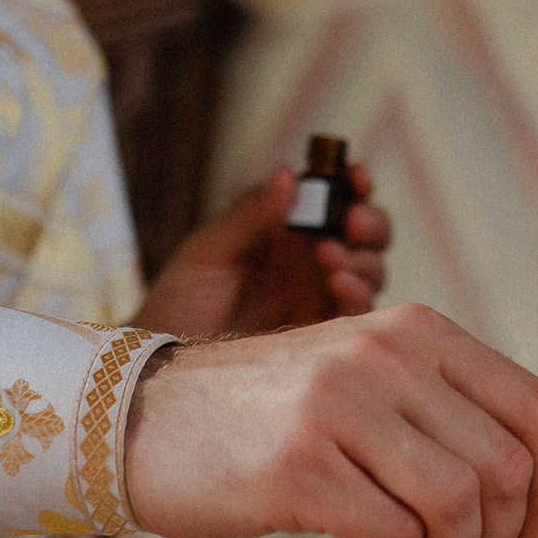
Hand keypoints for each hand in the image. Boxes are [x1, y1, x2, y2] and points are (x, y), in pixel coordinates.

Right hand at [122, 303, 537, 537]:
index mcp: (414, 330)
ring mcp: (339, 405)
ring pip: (459, 505)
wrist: (139, 419)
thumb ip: (439, 418)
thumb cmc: (263, 418)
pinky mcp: (297, 465)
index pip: (536, 408)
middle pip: (506, 468)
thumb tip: (528, 506)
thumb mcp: (361, 382)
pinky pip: (395, 536)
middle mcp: (384, 354)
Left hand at [132, 164, 390, 338]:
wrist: (167, 362)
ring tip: (329, 257)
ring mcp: (319, 298)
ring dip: (362, 258)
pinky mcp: (323, 336)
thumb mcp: (208, 250)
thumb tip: (288, 174)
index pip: (333, 200)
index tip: (355, 176)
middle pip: (365, 235)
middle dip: (369, 222)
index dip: (352, 184)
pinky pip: (357, 313)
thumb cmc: (180, 302)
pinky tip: (338, 283)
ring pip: (370, 271)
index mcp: (286, 230)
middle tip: (351, 222)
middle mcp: (310, 262)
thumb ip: (250, 214)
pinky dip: (358, 294)